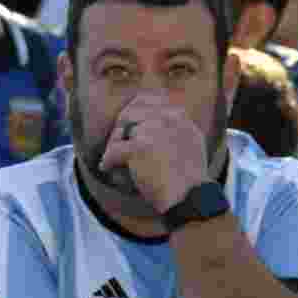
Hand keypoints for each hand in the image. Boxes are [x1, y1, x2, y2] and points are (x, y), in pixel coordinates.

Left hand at [99, 93, 209, 212]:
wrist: (189, 196)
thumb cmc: (189, 179)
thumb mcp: (191, 144)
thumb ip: (174, 129)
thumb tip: (152, 124)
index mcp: (179, 118)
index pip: (149, 102)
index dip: (133, 112)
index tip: (126, 124)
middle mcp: (166, 119)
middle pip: (130, 115)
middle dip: (120, 130)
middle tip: (114, 143)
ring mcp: (151, 131)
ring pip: (120, 133)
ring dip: (113, 146)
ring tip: (112, 158)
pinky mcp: (138, 148)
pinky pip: (113, 151)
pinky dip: (108, 161)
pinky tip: (106, 168)